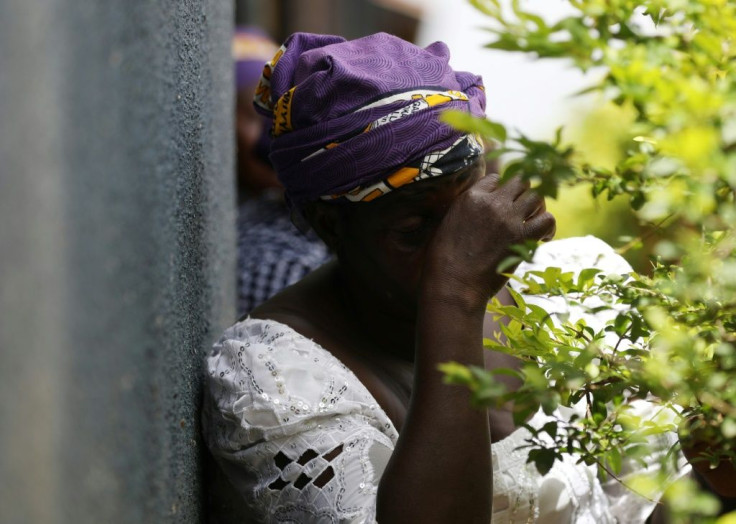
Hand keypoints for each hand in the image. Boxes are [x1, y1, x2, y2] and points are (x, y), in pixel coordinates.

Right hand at [422, 173, 555, 306]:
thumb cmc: (443, 261)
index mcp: (470, 197)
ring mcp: (508, 218)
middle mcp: (491, 202)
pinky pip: (547, 219)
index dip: (501, 191)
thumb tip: (477, 210)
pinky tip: (541, 238)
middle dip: (523, 194)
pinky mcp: (522, 237)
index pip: (495, 179)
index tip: (501, 205)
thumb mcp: (447, 224)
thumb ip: (464, 210)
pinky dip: (548, 227)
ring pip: (536, 197)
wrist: (453, 285)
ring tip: (533, 222)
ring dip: (537, 208)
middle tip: (523, 211)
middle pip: (520, 181)